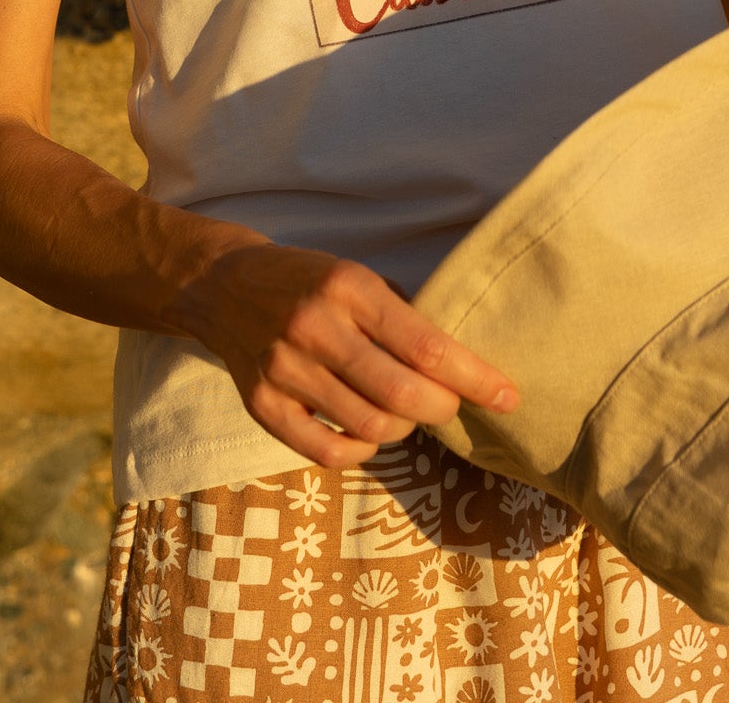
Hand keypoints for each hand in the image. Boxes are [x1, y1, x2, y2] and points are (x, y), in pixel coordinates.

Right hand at [172, 242, 518, 467]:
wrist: (222, 284)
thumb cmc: (307, 280)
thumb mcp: (356, 275)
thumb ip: (402, 316)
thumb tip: (459, 365)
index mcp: (347, 287)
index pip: (426, 346)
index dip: (474, 378)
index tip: (507, 396)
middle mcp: (315, 328)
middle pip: (402, 395)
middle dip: (443, 409)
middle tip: (449, 405)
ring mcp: (284, 370)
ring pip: (370, 427)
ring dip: (403, 430)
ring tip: (404, 413)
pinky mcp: (262, 405)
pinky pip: (327, 452)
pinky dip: (361, 452)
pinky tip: (367, 434)